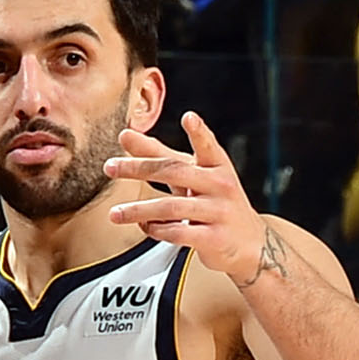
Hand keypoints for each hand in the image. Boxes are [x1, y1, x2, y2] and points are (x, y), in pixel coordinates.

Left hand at [105, 112, 275, 282]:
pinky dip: (156, 230)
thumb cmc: (214, 200)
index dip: (199, 132)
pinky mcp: (214, 238)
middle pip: (175, 172)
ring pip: (171, 207)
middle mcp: (221, 185)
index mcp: (217, 165)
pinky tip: (145, 226)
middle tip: (109, 167)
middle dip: (138, 168)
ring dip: (138, 210)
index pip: (208, 146)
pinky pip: (178, 233)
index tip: (189, 118)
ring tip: (115, 214)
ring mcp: (219, 212)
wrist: (249, 241)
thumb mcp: (193, 174)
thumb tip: (124, 134)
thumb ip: (158, 154)